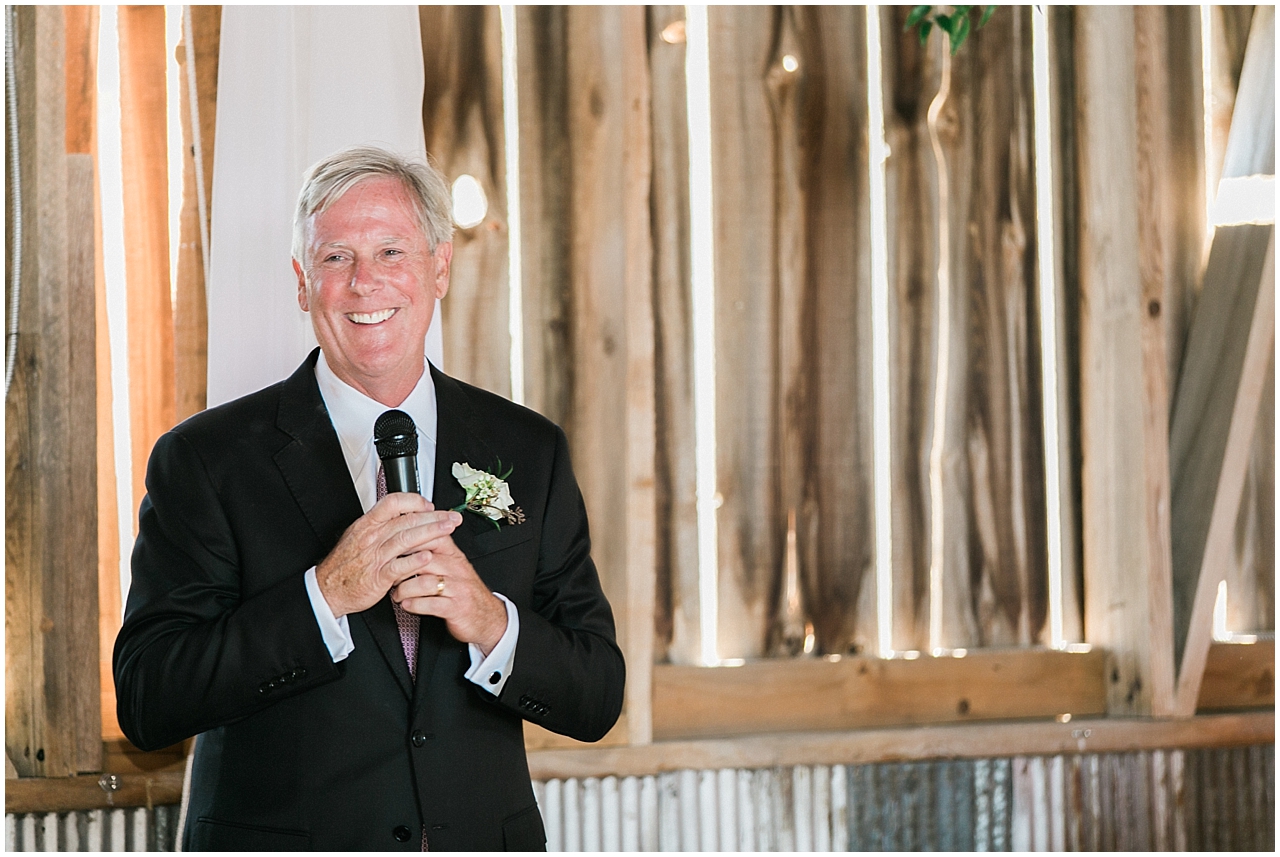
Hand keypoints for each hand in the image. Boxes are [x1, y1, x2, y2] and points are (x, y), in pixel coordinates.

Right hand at [315, 493, 462, 618]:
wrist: (328, 589)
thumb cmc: (346, 564)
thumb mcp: (359, 536)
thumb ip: (381, 525)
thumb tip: (404, 514)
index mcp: (367, 525)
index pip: (392, 503)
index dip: (414, 501)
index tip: (430, 505)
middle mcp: (372, 537)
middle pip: (406, 520)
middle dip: (434, 517)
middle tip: (452, 517)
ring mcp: (375, 557)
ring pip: (406, 539)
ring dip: (431, 533)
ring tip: (448, 530)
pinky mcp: (378, 577)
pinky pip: (399, 566)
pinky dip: (415, 561)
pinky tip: (429, 557)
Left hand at [392, 535, 507, 654]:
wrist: (488, 618)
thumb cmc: (464, 592)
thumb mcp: (453, 567)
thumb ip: (435, 553)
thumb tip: (410, 540)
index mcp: (455, 556)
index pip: (433, 538)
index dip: (411, 540)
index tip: (393, 546)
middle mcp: (457, 569)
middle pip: (424, 559)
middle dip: (401, 567)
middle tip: (389, 574)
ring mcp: (458, 589)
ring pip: (424, 582)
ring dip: (404, 589)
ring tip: (397, 593)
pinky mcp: (456, 608)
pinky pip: (431, 604)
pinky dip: (414, 605)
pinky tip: (407, 605)